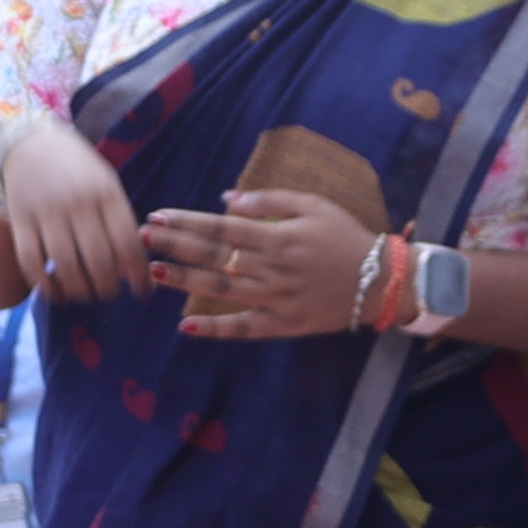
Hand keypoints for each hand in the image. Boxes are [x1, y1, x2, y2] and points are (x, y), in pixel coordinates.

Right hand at [0, 118, 148, 301]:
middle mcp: (78, 202)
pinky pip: (30, 261)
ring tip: (86, 295)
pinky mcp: (20, 219)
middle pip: (98, 261)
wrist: (32, 145)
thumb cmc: (80, 173)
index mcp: (107, 193)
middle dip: (108, 288)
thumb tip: (134, 271)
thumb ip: (120, 222)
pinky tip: (57, 293)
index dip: (138, 276)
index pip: (128, 244)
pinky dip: (44, 285)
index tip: (142, 292)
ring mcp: (47, 211)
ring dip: (79, 291)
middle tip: (110, 294)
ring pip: (65, 265)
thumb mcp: (107, 185)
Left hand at [148, 188, 387, 342]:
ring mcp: (276, 299)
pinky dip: (214, 328)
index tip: (158, 216)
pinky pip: (243, 328)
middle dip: (176, 246)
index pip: (222, 228)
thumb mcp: (315, 205)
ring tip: (156, 272)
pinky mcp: (283, 325)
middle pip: (215, 257)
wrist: (383, 281)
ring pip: (222, 290)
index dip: (187, 222)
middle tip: (144, 238)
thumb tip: (228, 200)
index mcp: (279, 236)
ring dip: (186, 281)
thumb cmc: (347, 237)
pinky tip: (186, 325)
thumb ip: (271, 200)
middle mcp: (273, 268)